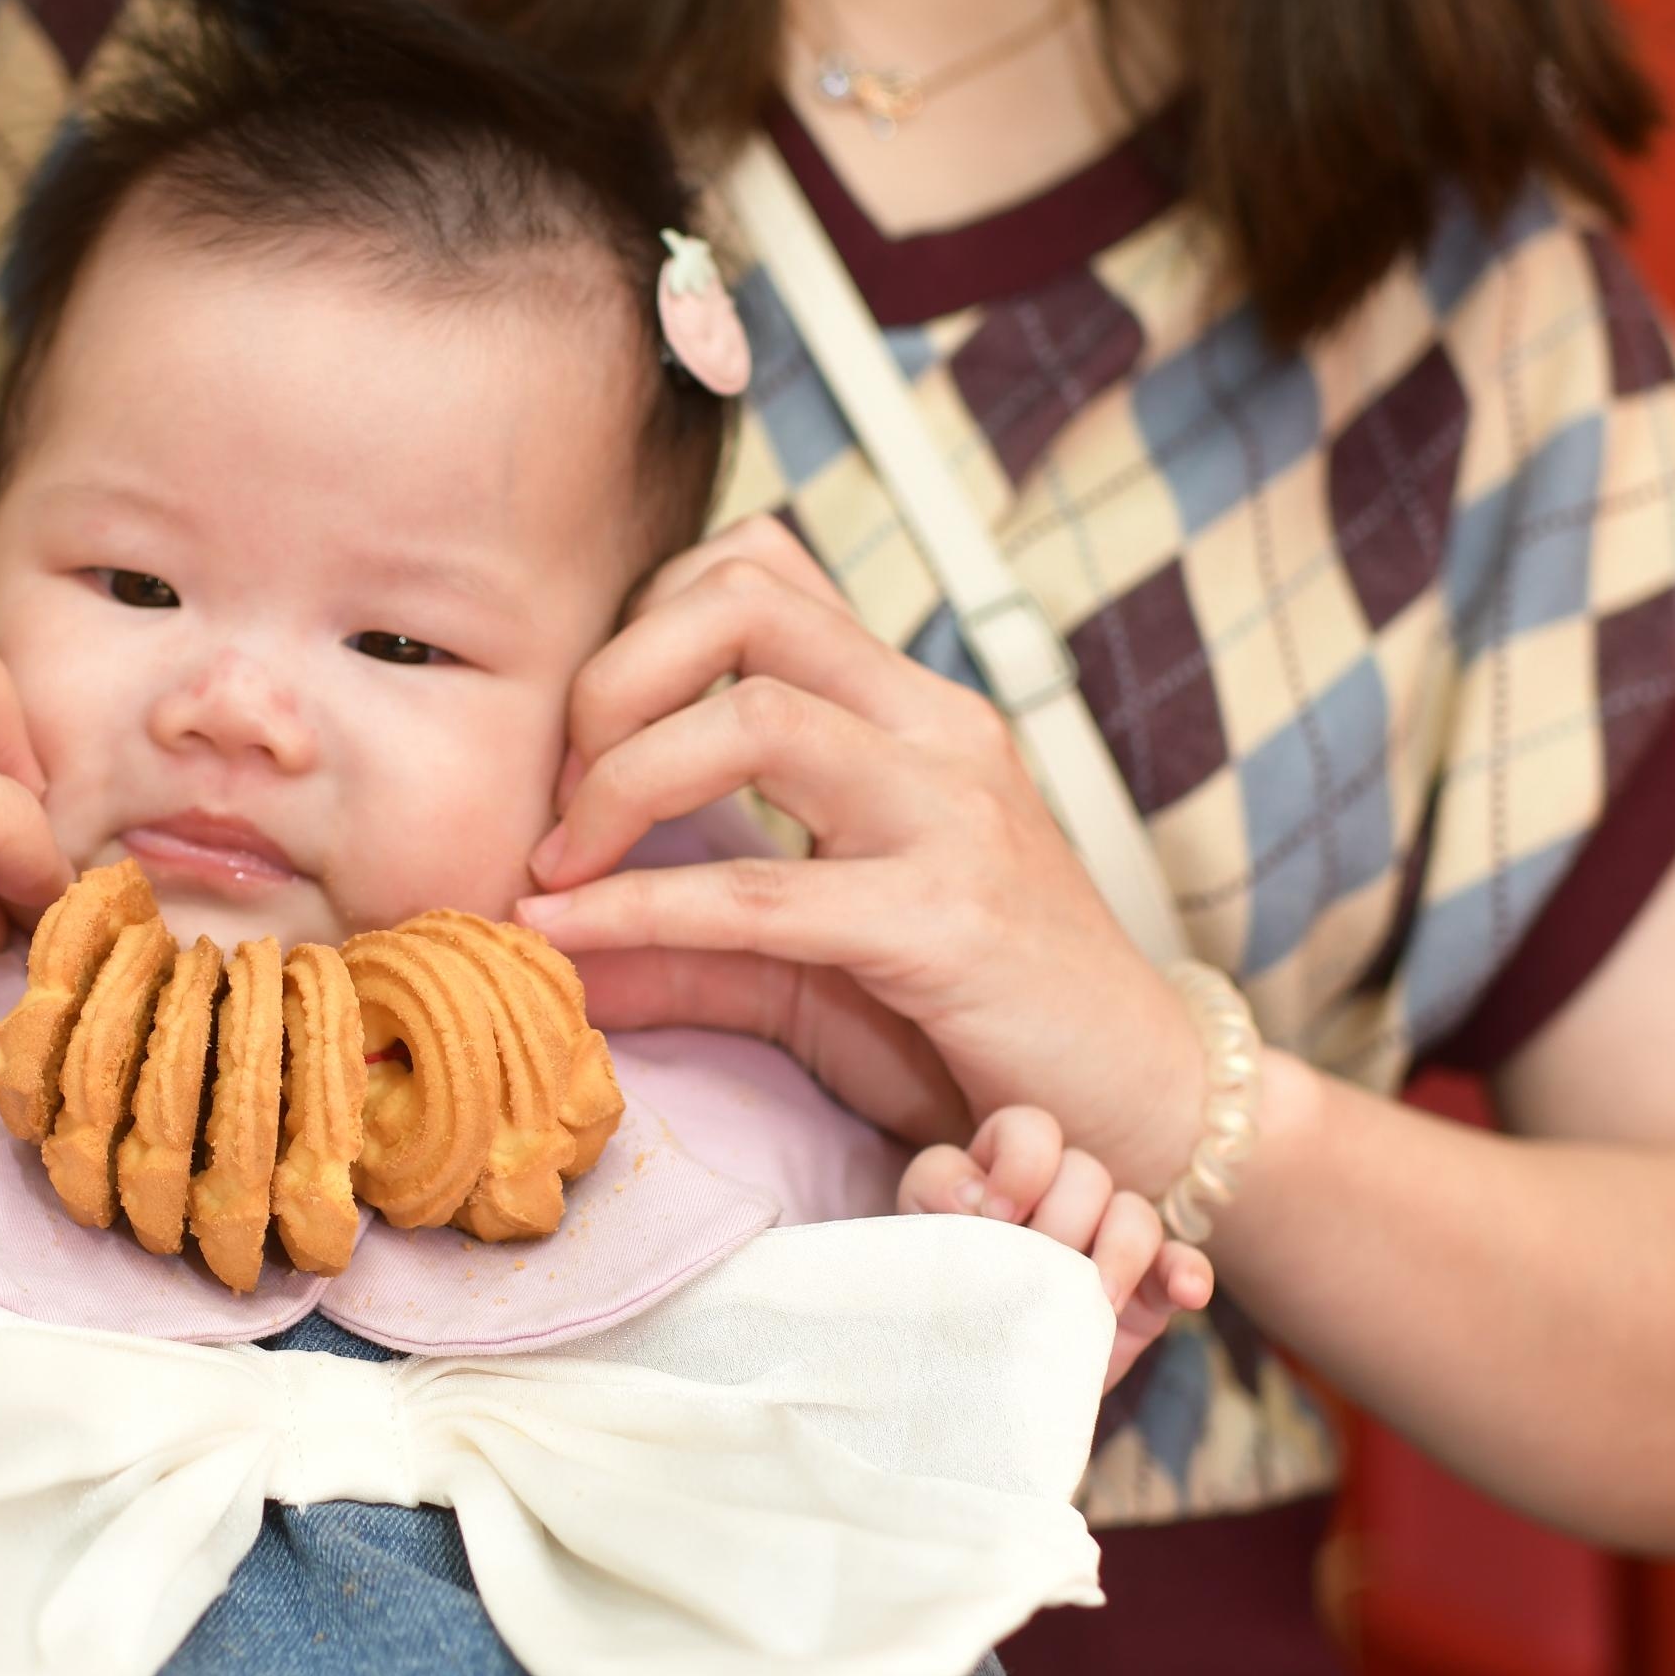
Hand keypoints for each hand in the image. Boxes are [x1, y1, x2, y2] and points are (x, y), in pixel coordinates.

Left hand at [519, 520, 1207, 1189]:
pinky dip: (639, 910)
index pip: (760, 569)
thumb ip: (680, 942)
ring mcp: (952, 817)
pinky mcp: (948, 925)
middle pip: (745, 602)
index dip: (642, 624)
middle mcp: (937, 732)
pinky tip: (571, 936)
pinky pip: (763, 892)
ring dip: (618, 778)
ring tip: (558, 861)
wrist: (1144, 1107)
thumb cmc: (981, 1024)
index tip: (586, 733)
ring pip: (753, 715)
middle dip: (611, 675)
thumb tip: (531, 937)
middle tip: (558, 785)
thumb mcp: (811, 963)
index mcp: (911, 710)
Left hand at [899, 1104, 1211, 1391]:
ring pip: (1135, 1210)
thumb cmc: (938, 1307)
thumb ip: (934, 1210)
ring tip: (1097, 1298)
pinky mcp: (1145, 1291)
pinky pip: (1180, 1264)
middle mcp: (1058, 1196)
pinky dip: (1188, 1273)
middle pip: (1083, 1170)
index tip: (993, 1217)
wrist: (967, 1391)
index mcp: (999, 1173)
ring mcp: (1106, 1242)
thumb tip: (971, 1198)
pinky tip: (1189, 1292)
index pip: (1025, 1130)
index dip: (1018, 1164)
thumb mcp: (921, 1253)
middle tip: (1037, 1267)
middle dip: (1061, 1218)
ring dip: (1120, 1249)